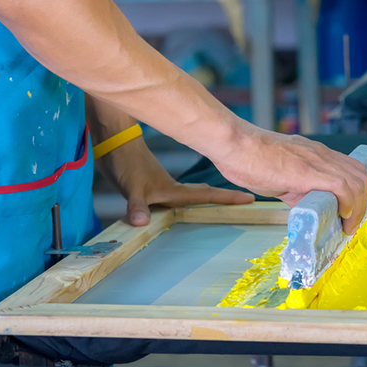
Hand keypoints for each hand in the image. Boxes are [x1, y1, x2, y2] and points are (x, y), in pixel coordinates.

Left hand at [98, 137, 253, 226]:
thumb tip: (141, 223)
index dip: (229, 198)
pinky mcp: (157, 186)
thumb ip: (136, 206)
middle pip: (207, 194)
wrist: (116, 144)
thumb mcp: (131, 188)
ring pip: (196, 193)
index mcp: (175, 191)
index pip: (208, 195)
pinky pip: (182, 194)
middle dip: (227, 198)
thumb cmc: (125, 165)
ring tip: (226, 202)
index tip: (251, 198)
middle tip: (248, 200)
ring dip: (211, 197)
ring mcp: (166, 186)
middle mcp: (175, 188)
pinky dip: (191, 198)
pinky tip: (186, 203)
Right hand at [213, 121, 366, 233]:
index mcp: (317, 154)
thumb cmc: (251, 160)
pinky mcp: (307, 171)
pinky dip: (348, 202)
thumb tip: (310, 208)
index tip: (353, 213)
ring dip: (358, 208)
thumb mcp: (283, 176)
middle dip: (363, 203)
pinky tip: (341, 215)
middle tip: (351, 224)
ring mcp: (316, 161)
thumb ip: (299, 189)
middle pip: (361, 176)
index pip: (352, 170)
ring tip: (347, 225)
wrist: (235, 145)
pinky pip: (341, 185)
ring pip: (356, 181)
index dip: (359, 192)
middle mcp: (322, 155)